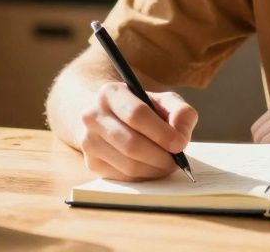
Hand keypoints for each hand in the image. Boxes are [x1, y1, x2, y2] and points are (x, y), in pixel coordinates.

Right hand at [76, 81, 197, 180]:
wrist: (112, 117)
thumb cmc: (143, 109)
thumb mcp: (163, 101)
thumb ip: (180, 112)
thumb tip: (180, 135)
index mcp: (111, 93)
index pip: (136, 115)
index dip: (162, 133)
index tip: (180, 144)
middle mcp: (93, 116)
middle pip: (132, 144)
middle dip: (160, 156)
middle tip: (177, 160)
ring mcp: (88, 141)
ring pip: (128, 165)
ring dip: (155, 169)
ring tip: (168, 164)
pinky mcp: (92, 163)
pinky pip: (124, 178)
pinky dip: (144, 177)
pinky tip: (152, 167)